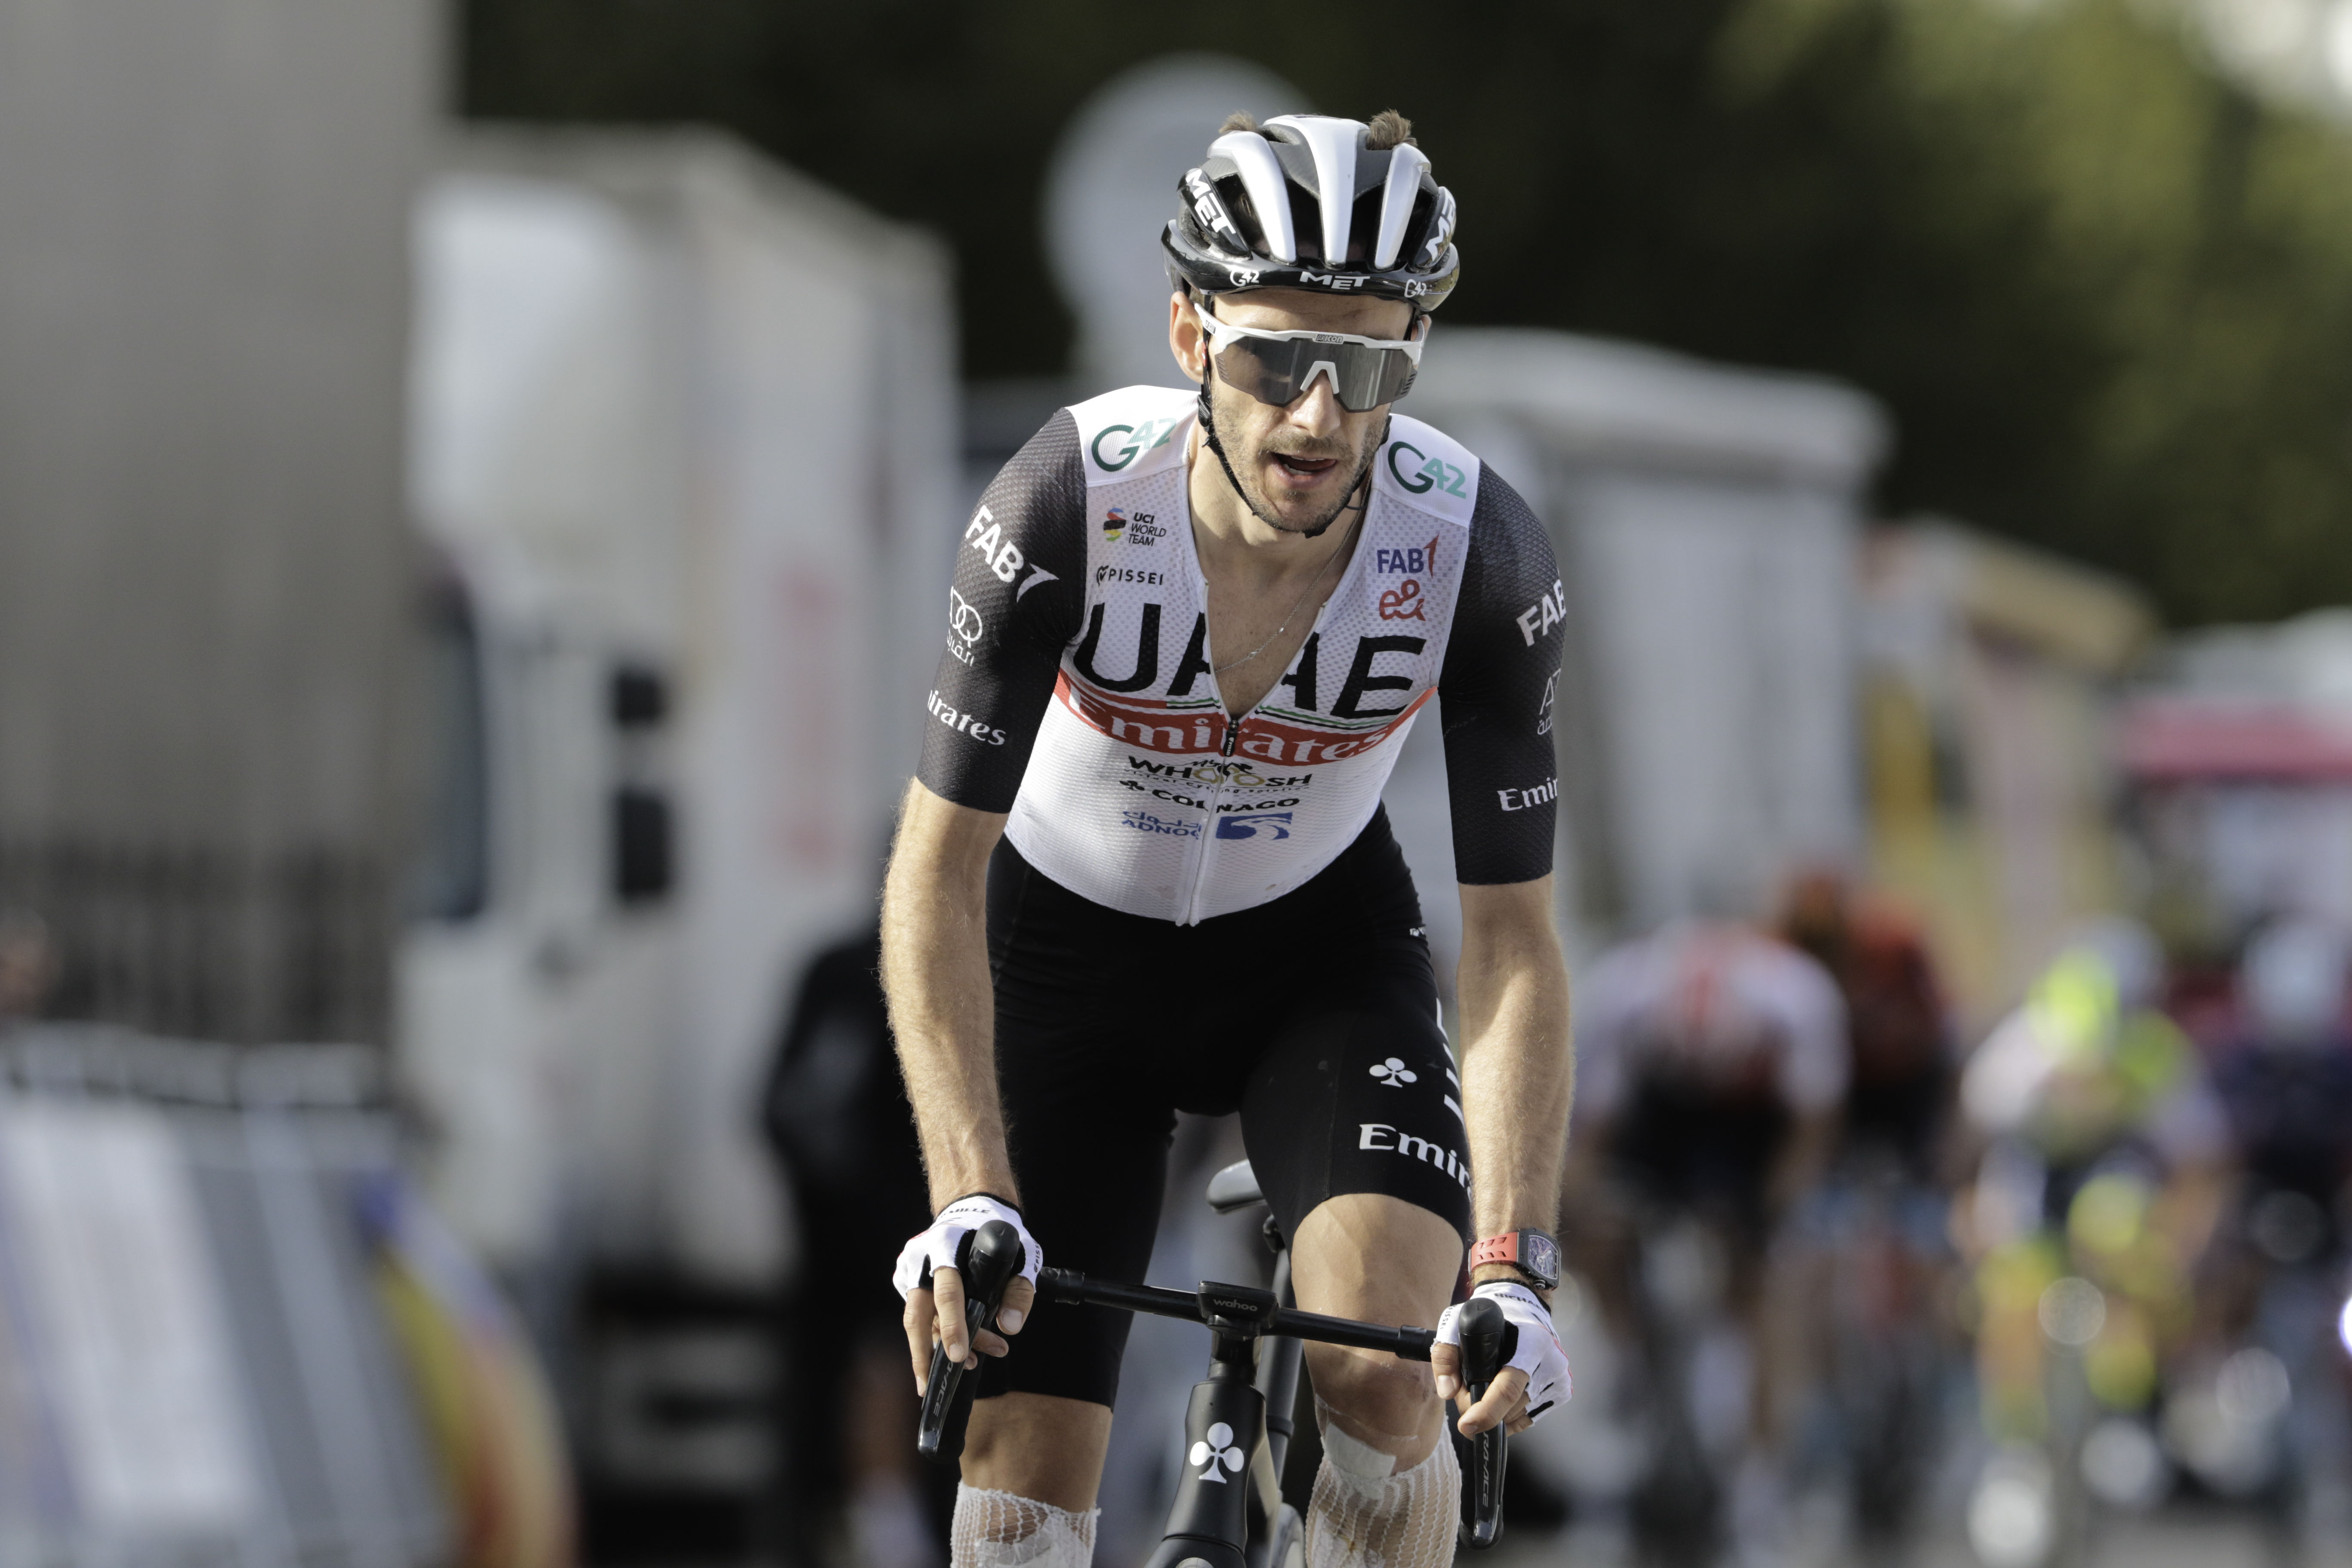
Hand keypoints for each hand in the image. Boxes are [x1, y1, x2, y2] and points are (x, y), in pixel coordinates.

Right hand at [891, 1195, 1041, 1393]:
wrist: (973, 1210)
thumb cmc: (998, 1234)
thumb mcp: (1023, 1254)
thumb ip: (1020, 1291)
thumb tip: (1011, 1327)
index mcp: (947, 1246)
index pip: (947, 1292)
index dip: (953, 1326)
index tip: (959, 1356)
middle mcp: (921, 1258)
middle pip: (917, 1315)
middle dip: (926, 1354)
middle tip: (935, 1385)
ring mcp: (909, 1269)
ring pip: (918, 1319)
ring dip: (937, 1347)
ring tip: (965, 1366)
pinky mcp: (905, 1279)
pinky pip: (920, 1314)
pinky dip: (937, 1332)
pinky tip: (958, 1347)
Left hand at [1432, 1282, 1569, 1434]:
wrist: (1524, 1305)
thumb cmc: (1492, 1316)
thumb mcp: (1458, 1323)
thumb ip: (1446, 1356)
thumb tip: (1447, 1391)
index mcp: (1530, 1343)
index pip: (1508, 1389)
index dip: (1486, 1412)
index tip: (1467, 1425)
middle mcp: (1550, 1362)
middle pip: (1509, 1407)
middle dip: (1480, 1409)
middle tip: (1465, 1392)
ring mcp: (1558, 1378)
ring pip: (1517, 1417)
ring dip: (1495, 1413)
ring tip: (1484, 1386)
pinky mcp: (1562, 1390)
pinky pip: (1529, 1418)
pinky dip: (1509, 1416)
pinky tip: (1500, 1397)